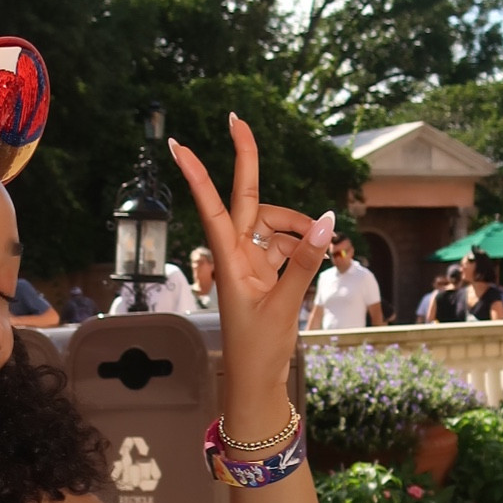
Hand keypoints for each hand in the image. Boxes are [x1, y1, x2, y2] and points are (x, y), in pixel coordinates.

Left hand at [169, 117, 333, 436]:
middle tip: (238, 120)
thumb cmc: (258, 349)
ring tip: (320, 242)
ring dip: (296, 223)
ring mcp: (251, 263)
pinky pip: (285, 244)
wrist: (255, 382)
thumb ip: (304, 262)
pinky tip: (319, 251)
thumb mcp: (284, 306)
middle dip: (247, 163)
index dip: (196, 174)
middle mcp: (237, 255)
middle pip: (246, 199)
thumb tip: (325, 221)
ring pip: (273, 223)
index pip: (213, 207)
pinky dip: (301, 243)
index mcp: (230, 260)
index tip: (177, 145)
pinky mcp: (265, 273)